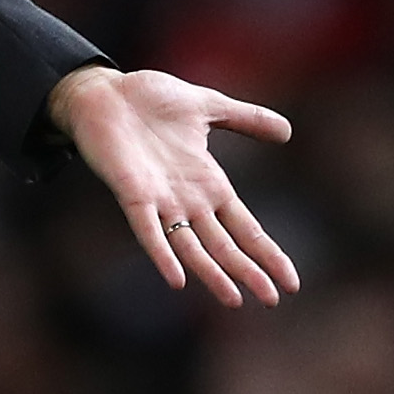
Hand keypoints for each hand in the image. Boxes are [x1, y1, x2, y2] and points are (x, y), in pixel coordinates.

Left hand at [49, 63, 298, 306]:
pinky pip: (148, 230)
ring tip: (235, 299)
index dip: (267, 253)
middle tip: (272, 301)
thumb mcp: (209, 106)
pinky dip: (162, 254)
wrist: (103, 92)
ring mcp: (160, 200)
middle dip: (249, 272)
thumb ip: (247, 119)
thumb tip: (288, 131)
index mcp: (208, 183)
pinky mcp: (133, 194)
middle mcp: (187, 200)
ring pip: (191, 247)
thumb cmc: (150, 100)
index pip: (246, 227)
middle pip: (224, 245)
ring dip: (212, 273)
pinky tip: (177, 279)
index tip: (290, 282)